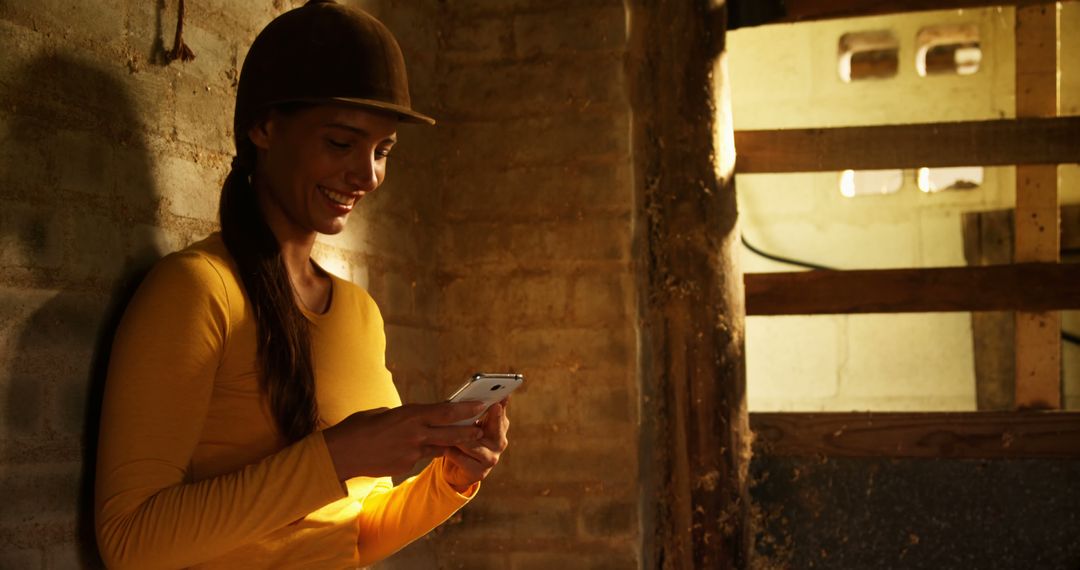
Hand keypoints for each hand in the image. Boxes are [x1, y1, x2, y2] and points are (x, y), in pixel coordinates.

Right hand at [322, 402, 485, 481]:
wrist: (341, 454)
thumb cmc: (359, 427)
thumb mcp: (384, 413)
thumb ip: (406, 416)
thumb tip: (418, 418)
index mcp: (410, 415)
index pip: (446, 411)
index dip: (466, 409)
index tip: (481, 404)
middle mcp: (415, 434)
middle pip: (451, 434)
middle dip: (468, 431)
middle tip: (480, 429)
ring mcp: (411, 453)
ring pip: (438, 448)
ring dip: (447, 444)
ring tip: (457, 440)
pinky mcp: (405, 466)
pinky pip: (418, 458)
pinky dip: (418, 453)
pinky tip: (406, 450)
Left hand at [442, 399, 509, 492]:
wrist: (456, 466)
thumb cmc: (462, 437)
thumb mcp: (468, 422)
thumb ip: (472, 411)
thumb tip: (468, 397)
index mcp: (499, 426)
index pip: (501, 412)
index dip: (501, 404)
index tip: (501, 396)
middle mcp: (500, 442)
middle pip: (497, 427)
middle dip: (494, 416)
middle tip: (492, 406)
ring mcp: (492, 458)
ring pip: (475, 444)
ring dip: (461, 438)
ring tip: (449, 430)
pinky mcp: (480, 472)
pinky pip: (464, 460)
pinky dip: (453, 453)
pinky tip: (445, 449)